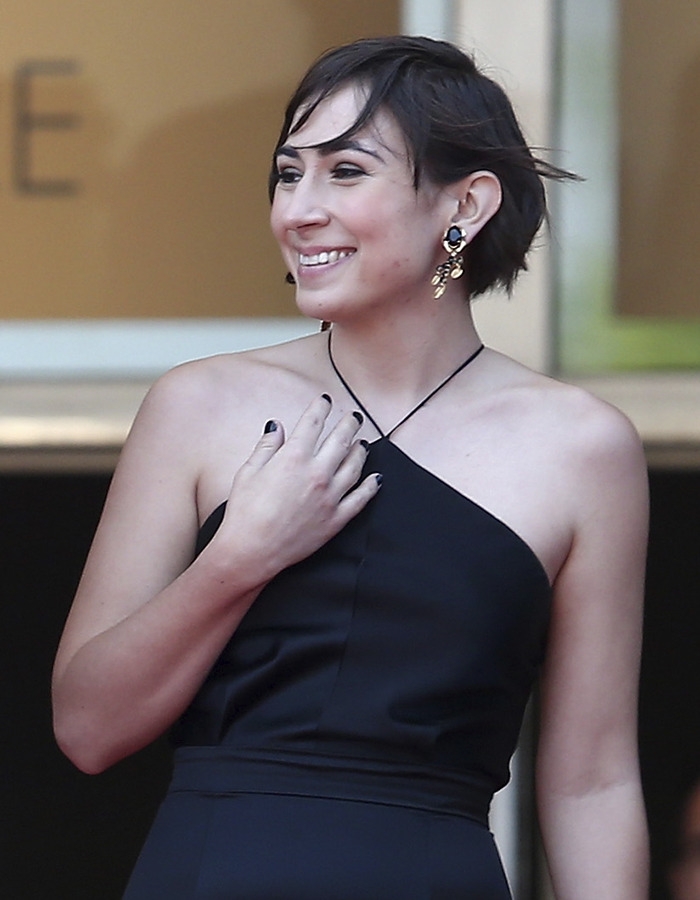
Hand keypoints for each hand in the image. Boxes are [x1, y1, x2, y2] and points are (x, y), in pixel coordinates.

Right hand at [213, 395, 380, 579]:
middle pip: (341, 441)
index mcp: (293, 458)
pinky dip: (371, 486)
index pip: (313, 424)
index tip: (325, 401)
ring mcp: (330, 497)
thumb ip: (267, 446)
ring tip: (363, 443)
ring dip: (361, 451)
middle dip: (348, 425)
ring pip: (355, 466)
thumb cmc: (245, 513)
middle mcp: (317, 474)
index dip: (320, 408)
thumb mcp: (248, 472)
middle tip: (353, 417)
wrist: (251, 551)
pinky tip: (376, 478)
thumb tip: (277, 427)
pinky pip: (361, 499)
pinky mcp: (336, 519)